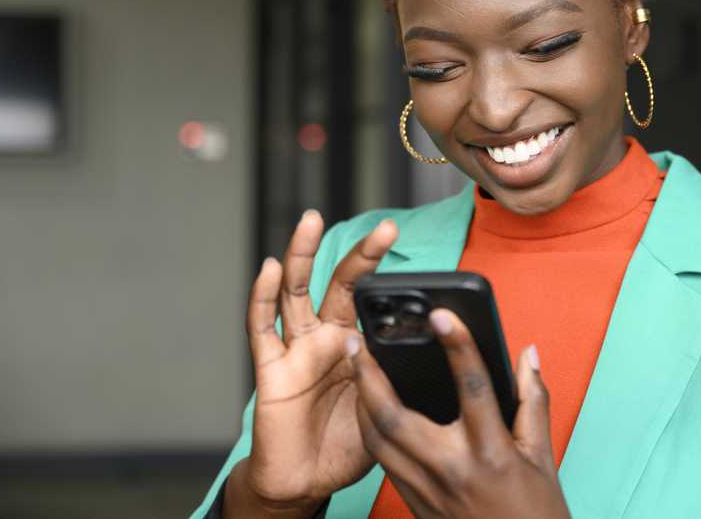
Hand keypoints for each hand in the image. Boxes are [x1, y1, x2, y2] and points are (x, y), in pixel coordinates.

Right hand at [226, 212, 398, 515]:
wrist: (306, 482)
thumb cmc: (346, 445)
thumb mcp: (386, 408)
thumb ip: (400, 380)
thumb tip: (439, 359)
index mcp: (357, 344)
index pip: (374, 298)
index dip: (391, 276)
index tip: (419, 254)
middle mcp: (326, 337)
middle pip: (341, 284)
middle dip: (362, 255)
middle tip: (387, 228)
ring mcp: (297, 349)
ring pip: (295, 291)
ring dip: (301, 254)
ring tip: (312, 219)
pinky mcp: (271, 368)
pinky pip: (262, 328)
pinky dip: (261, 296)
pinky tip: (267, 267)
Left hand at [344, 309, 570, 518]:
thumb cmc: (536, 515)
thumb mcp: (543, 456)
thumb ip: (533, 400)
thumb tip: (527, 355)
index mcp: (492, 453)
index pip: (472, 388)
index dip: (458, 346)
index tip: (442, 314)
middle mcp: (453, 470)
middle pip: (396, 416)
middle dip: (370, 375)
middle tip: (356, 340)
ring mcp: (428, 490)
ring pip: (378, 440)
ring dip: (361, 399)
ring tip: (354, 366)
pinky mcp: (415, 504)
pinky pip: (383, 461)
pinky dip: (372, 429)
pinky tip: (370, 408)